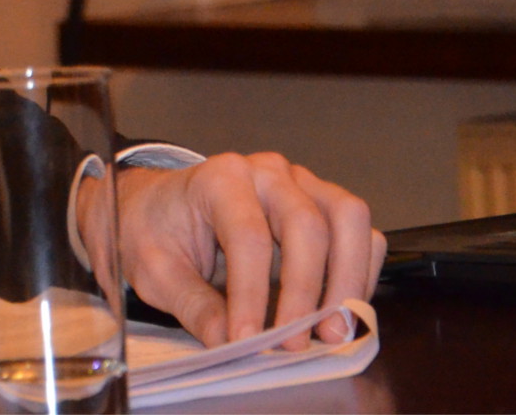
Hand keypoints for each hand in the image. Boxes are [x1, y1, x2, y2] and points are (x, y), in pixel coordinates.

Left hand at [115, 154, 385, 347]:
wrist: (155, 206)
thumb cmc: (155, 230)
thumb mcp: (155, 271)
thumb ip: (193, 305)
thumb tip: (230, 343)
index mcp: (219, 179)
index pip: (248, 236)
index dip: (252, 294)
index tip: (249, 340)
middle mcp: (267, 172)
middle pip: (308, 224)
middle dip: (307, 291)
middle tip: (296, 342)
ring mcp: (301, 183)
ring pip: (349, 219)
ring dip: (348, 280)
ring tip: (332, 332)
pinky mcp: (322, 203)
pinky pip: (360, 232)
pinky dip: (359, 272)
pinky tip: (340, 311)